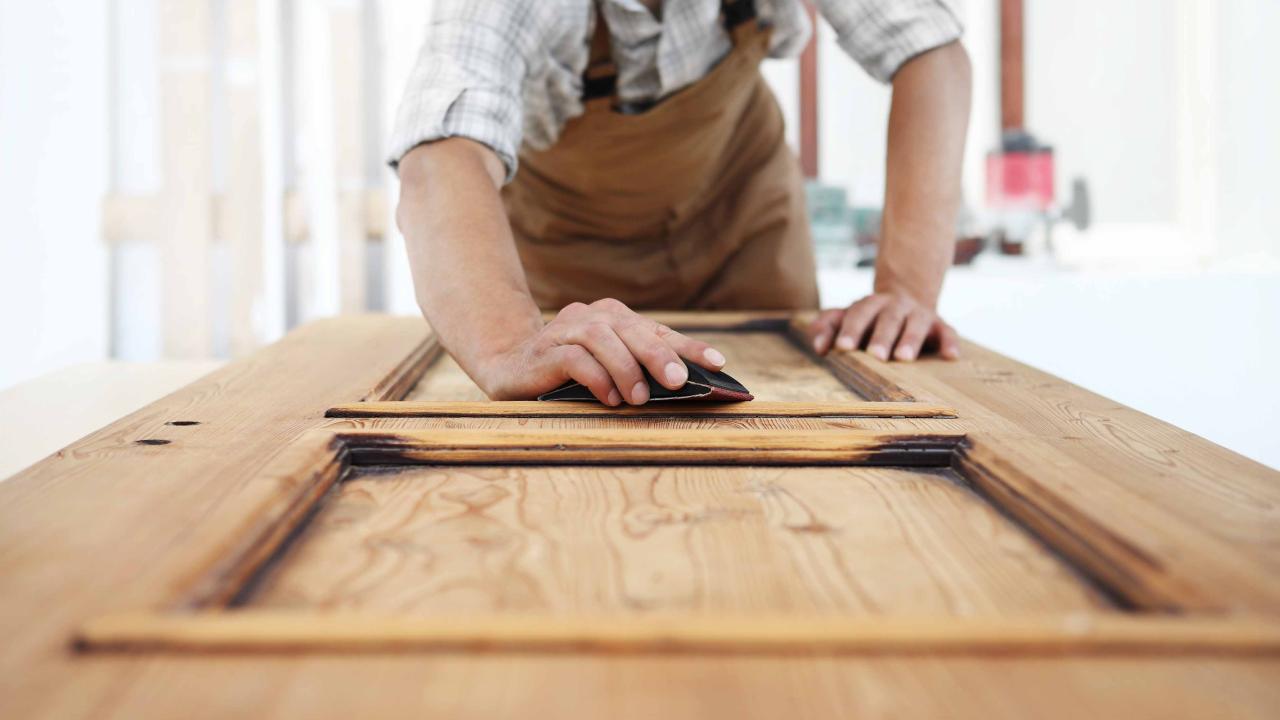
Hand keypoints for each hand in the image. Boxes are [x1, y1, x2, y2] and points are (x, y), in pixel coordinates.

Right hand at [476, 298, 727, 403]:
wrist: (509, 369)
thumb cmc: (570, 374)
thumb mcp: (609, 371)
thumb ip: (639, 372)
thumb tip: (686, 389)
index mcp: (614, 318)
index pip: (658, 329)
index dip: (689, 346)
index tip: (719, 364)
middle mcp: (591, 316)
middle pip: (631, 329)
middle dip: (659, 354)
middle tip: (678, 381)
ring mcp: (565, 330)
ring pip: (602, 338)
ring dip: (625, 368)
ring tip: (640, 398)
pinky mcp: (544, 351)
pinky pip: (573, 358)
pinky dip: (595, 377)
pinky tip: (609, 399)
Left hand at [809, 292, 958, 361]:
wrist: (906, 298)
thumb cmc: (869, 317)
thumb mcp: (847, 317)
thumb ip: (828, 326)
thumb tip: (818, 347)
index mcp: (870, 304)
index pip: (858, 314)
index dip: (851, 329)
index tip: (843, 346)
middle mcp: (895, 306)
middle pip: (888, 319)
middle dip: (881, 337)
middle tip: (875, 355)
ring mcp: (918, 315)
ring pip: (915, 324)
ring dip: (910, 340)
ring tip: (904, 358)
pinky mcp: (940, 325)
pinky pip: (947, 332)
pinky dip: (949, 343)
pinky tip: (950, 356)